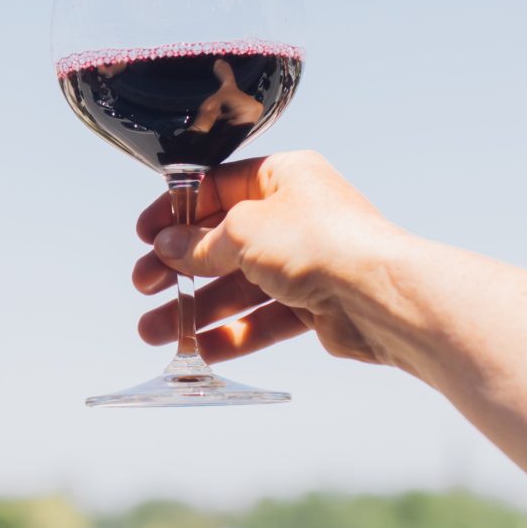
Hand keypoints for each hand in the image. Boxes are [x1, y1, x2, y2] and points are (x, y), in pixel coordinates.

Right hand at [131, 151, 414, 366]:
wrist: (381, 296)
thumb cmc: (324, 243)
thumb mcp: (243, 231)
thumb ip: (200, 243)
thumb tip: (167, 246)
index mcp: (284, 177)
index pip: (219, 188)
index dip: (178, 212)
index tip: (146, 235)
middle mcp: (296, 217)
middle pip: (223, 242)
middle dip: (180, 268)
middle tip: (145, 286)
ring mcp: (306, 262)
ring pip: (240, 287)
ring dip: (197, 310)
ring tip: (157, 333)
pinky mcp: (315, 305)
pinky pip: (263, 319)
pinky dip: (232, 334)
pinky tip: (200, 350)